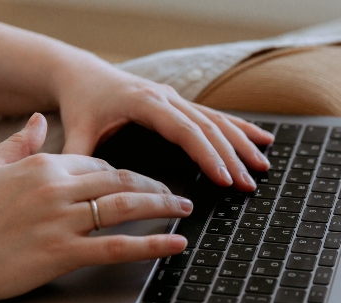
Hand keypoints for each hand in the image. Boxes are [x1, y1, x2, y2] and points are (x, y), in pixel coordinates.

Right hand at [0, 114, 189, 302]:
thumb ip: (18, 142)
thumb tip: (36, 119)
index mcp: (43, 165)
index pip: (97, 163)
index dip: (122, 174)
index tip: (139, 182)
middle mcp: (58, 188)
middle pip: (120, 181)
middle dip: (154, 186)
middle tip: (176, 193)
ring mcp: (62, 221)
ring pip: (126, 206)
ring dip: (162, 207)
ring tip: (184, 208)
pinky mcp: (62, 253)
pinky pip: (118, 246)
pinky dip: (152, 245)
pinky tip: (175, 243)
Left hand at [54, 60, 273, 191]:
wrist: (84, 75)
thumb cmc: (82, 102)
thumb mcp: (77, 130)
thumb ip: (79, 158)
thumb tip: (78, 189)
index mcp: (144, 102)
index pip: (184, 131)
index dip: (207, 154)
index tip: (225, 177)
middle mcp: (165, 97)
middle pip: (207, 127)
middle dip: (232, 156)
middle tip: (249, 183)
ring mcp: (176, 98)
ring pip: (217, 121)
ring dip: (242, 143)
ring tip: (263, 166)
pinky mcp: (181, 104)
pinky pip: (216, 116)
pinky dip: (240, 128)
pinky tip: (262, 138)